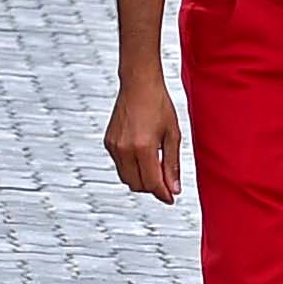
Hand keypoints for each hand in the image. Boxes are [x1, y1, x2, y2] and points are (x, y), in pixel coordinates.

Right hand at [104, 72, 183, 203]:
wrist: (139, 84)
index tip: (171, 198)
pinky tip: (143, 157)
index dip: (163, 194)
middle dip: (152, 188)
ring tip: (155, 167)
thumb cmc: (158, 104)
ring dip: (141, 179)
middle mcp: (125, 149)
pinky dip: (131, 168)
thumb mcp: (173, 135)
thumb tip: (174, 188)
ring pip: (126, 178)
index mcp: (143, 147)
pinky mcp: (108, 142)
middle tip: (165, 182)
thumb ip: (172, 164)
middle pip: (137, 185)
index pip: (152, 183)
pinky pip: (119, 166)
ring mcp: (114, 146)